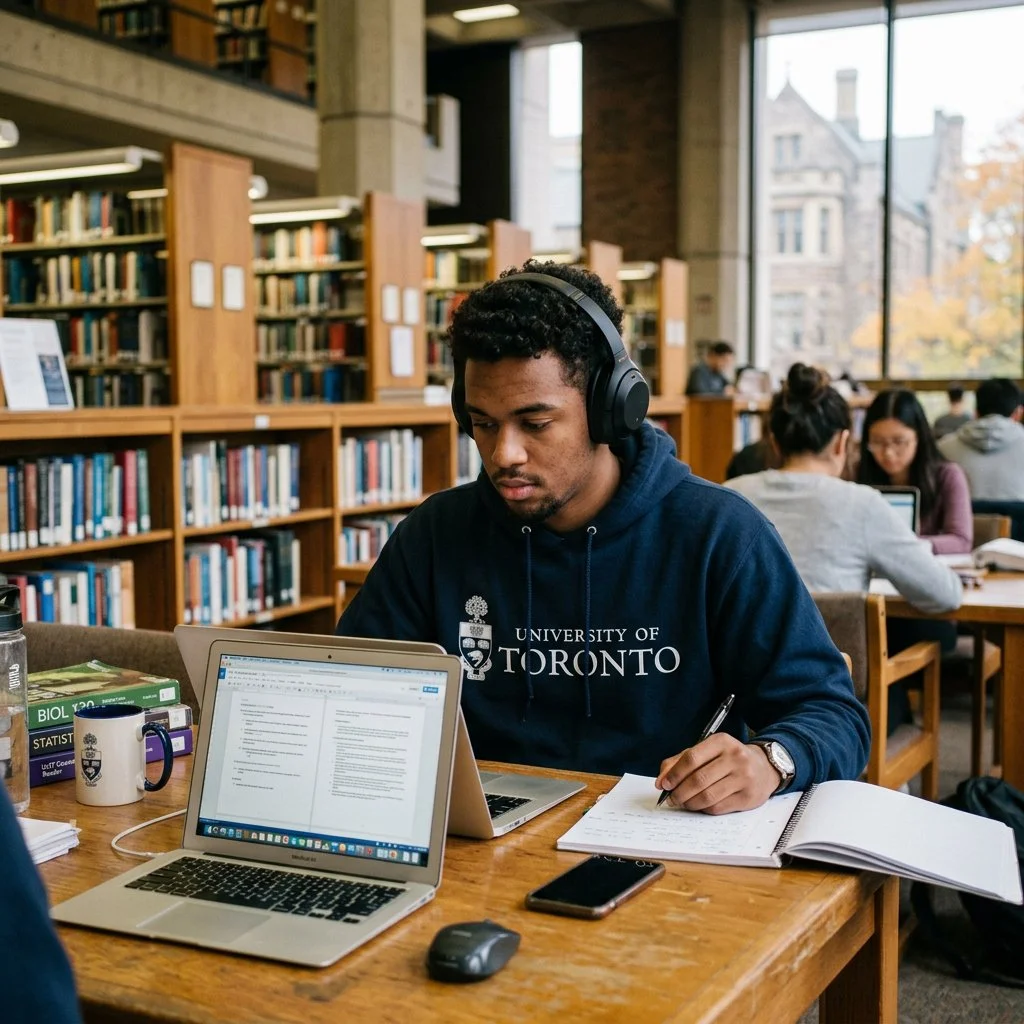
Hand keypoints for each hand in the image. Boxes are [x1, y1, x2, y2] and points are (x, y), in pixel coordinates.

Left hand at [655, 734, 780, 813]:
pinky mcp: (748, 797)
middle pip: (698, 779)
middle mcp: (735, 757)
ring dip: (690, 803)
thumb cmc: (728, 759)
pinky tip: (700, 805)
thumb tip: (661, 781)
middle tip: (672, 799)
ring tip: (683, 803)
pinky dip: (704, 809)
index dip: (674, 773)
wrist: (764, 767)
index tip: (664, 784)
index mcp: (721, 741)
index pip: (691, 758)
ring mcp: (744, 778)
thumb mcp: (706, 752)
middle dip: (680, 792)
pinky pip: (718, 807)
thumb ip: (680, 761)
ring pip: (707, 796)